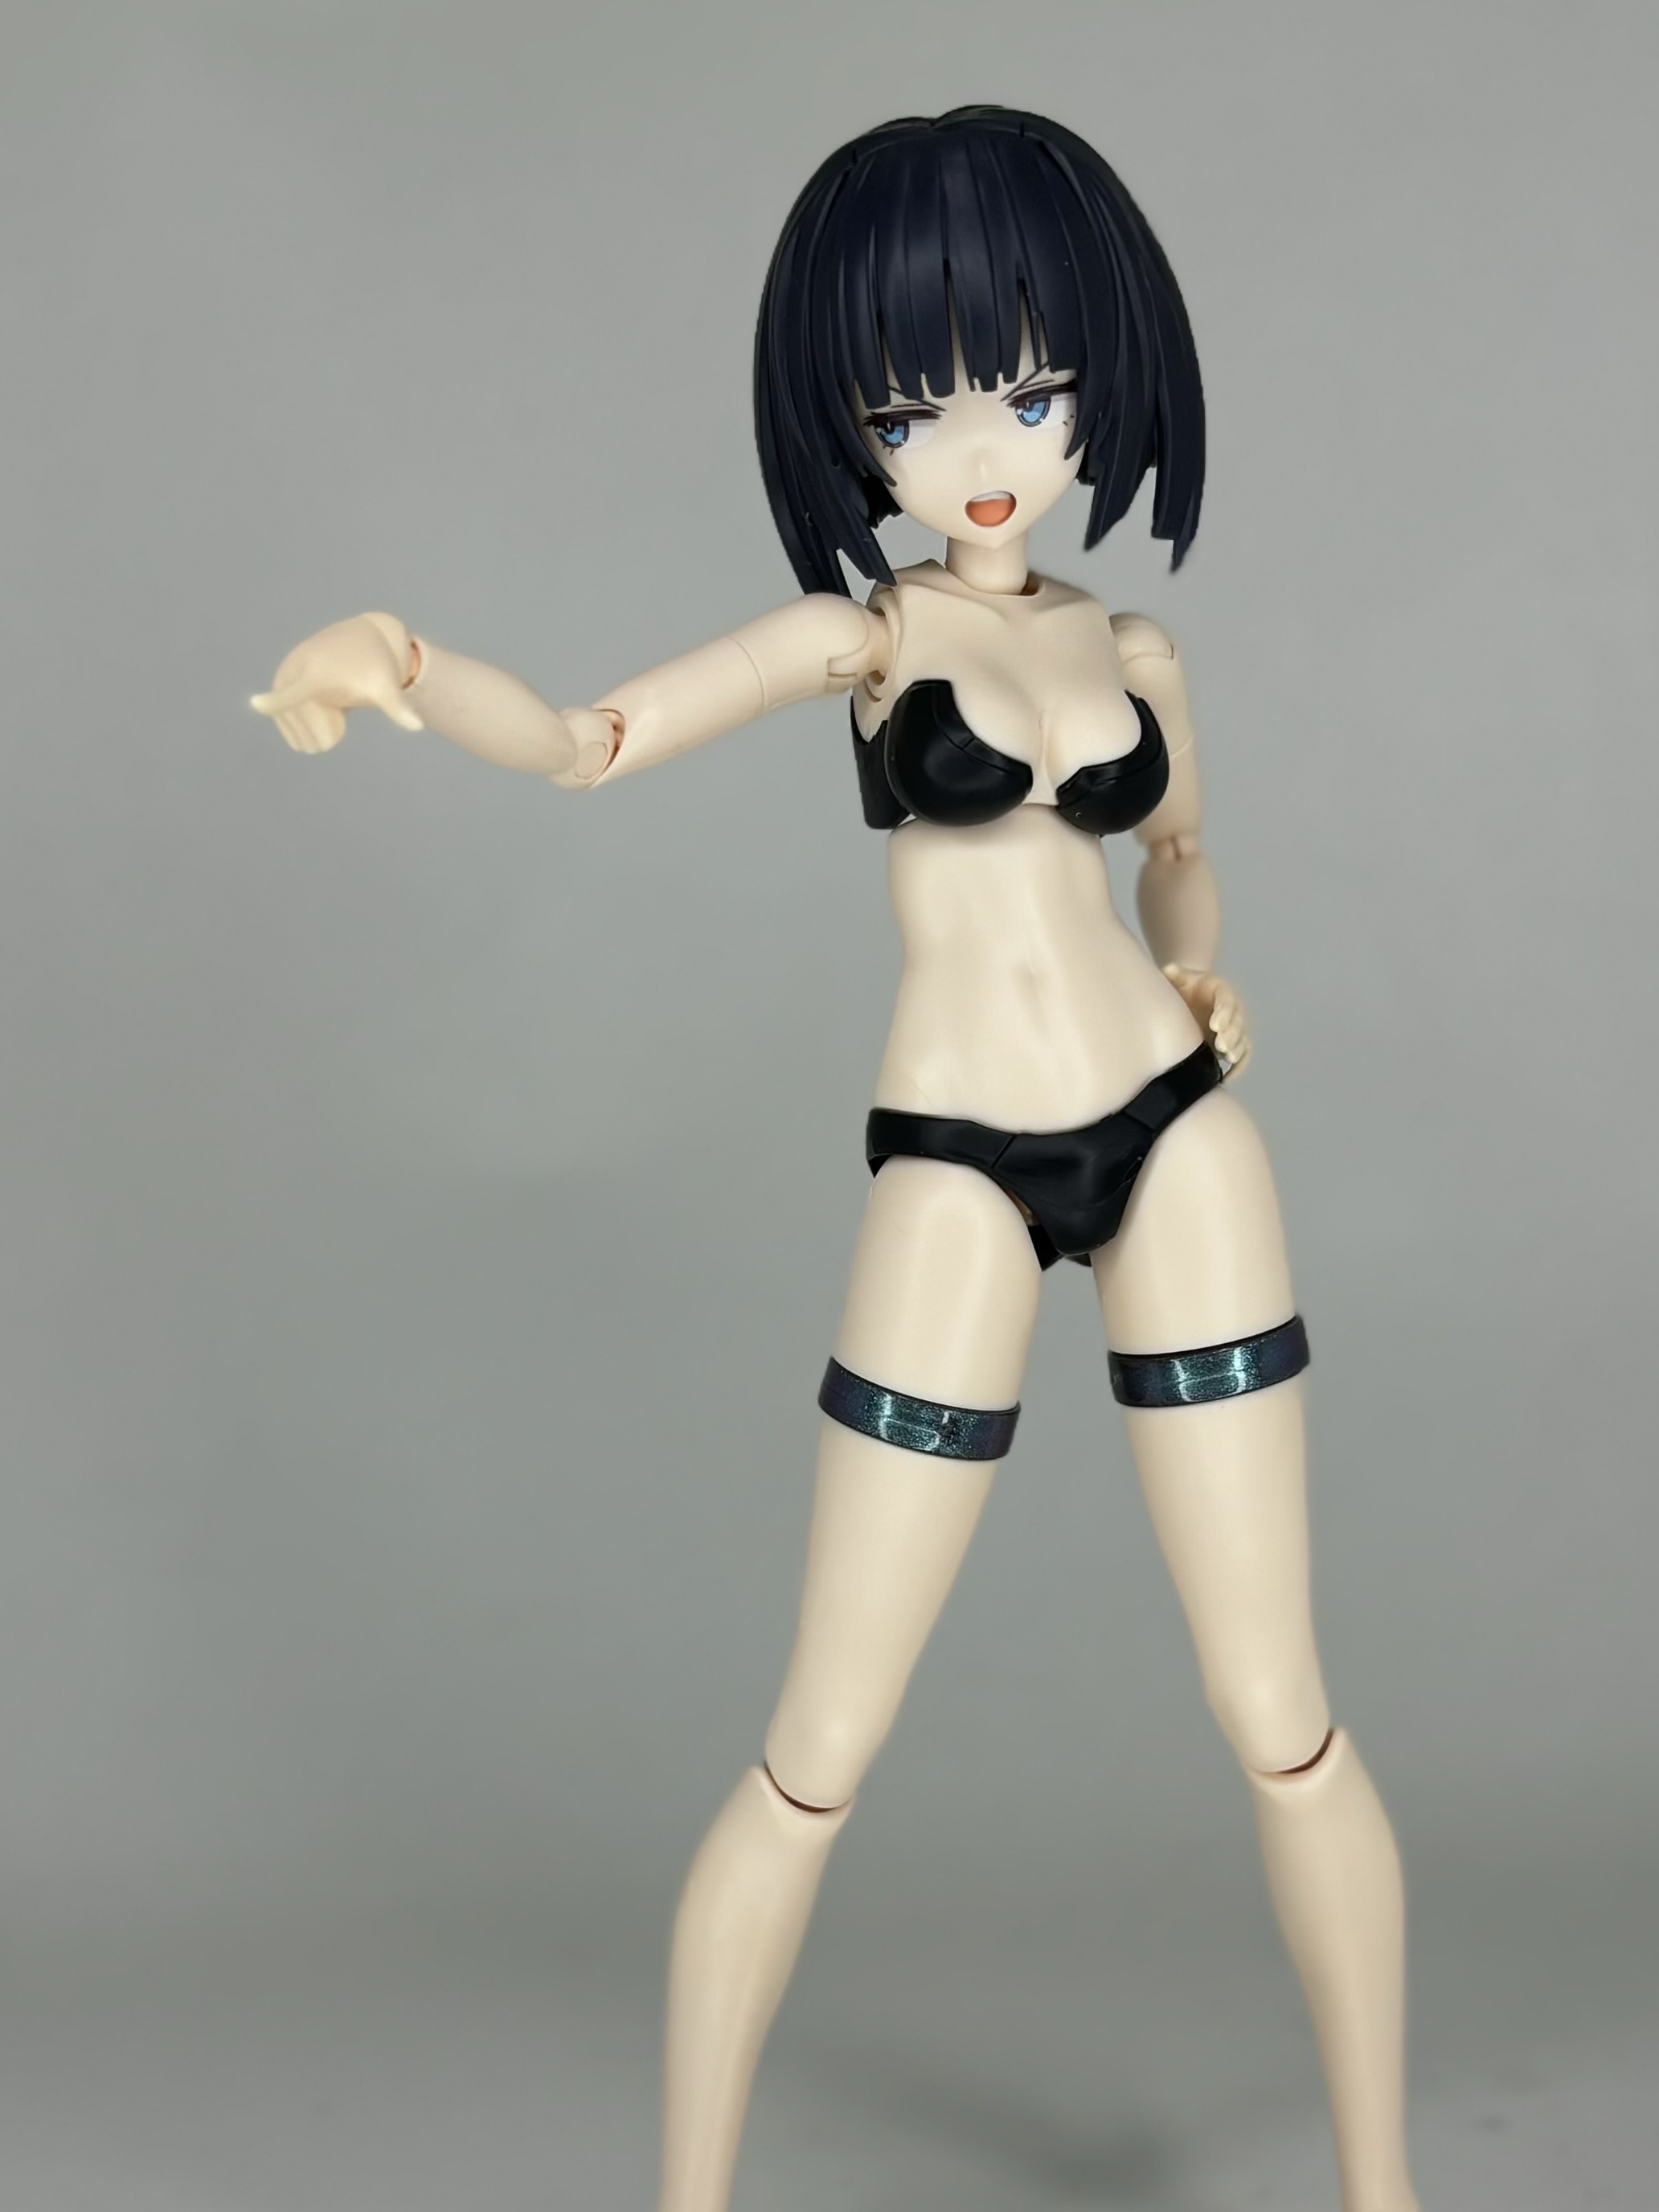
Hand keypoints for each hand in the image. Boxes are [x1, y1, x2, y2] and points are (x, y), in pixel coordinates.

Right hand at [250, 612, 424, 751]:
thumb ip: (398, 708)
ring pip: (285, 711)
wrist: (366, 637)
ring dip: (297, 730)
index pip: (292, 693)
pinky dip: (285, 718)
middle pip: (294, 715)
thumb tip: (419, 725)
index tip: (258, 703)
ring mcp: (289, 669)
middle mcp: (298, 669)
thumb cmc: (376, 667)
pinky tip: (298, 730)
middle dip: (307, 733)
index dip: (275, 701)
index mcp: (317, 675)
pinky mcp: (285, 670)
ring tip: (319, 733)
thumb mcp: (386, 687)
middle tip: (329, 740)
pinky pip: (279, 700)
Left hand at [1162, 964, 1250, 1076]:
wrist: (1192, 996)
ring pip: (1242, 1039)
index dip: (1223, 1013)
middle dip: (1231, 1034)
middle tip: (1221, 1046)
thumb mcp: (1180, 977)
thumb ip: (1175, 974)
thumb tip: (1169, 970)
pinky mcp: (1234, 1042)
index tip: (1214, 1025)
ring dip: (1237, 1049)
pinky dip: (1238, 1067)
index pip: (1227, 1000)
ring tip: (1228, 1058)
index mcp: (1221, 990)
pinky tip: (1228, 1076)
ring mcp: (1235, 1027)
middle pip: (1237, 1022)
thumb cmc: (1185, 986)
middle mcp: (1233, 1009)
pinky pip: (1242, 1055)